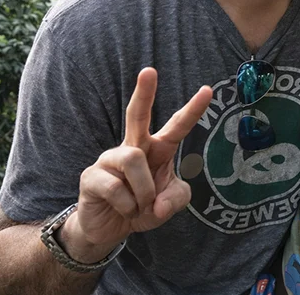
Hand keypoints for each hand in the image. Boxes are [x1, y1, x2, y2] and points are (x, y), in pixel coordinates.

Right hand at [62, 68, 211, 261]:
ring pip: (134, 160)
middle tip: (149, 70)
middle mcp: (133, 147)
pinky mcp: (92, 175)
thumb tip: (159, 204)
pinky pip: (117, 188)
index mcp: (156, 150)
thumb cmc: (142, 207)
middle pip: (137, 114)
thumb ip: (176, 200)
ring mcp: (110, 159)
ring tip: (138, 206)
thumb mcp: (167, 206)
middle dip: (144, 92)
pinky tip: (123, 210)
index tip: (207, 90)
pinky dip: (128, 206)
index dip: (193, 110)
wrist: (108, 229)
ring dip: (143, 192)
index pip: (176, 126)